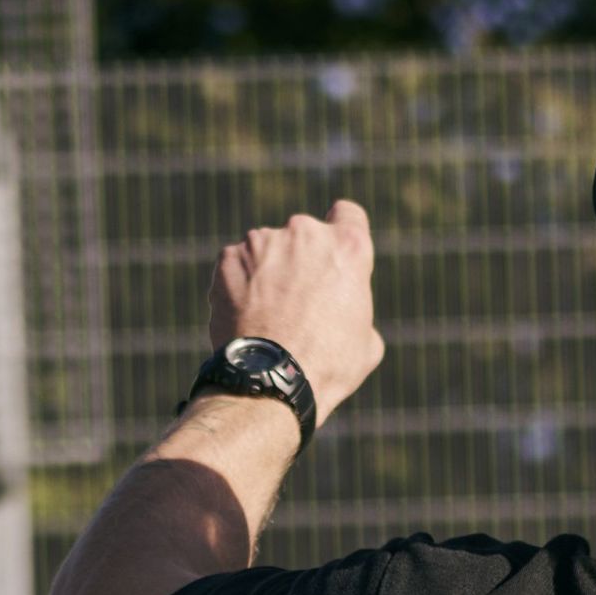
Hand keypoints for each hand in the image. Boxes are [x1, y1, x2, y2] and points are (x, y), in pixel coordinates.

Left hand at [205, 198, 383, 422]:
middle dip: (301, 260)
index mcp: (348, 246)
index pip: (347, 214)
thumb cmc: (328, 366)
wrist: (271, 380)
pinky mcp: (228, 257)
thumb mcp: (367, 342)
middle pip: (304, 235)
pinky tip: (245, 317)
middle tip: (297, 301)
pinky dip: (239, 284)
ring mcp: (263, 241)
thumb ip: (355, 309)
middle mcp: (305, 232)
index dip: (340, 234)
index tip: (332, 256)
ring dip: (268, 272)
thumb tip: (342, 313)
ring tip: (267, 315)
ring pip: (267, 250)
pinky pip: (237, 265)